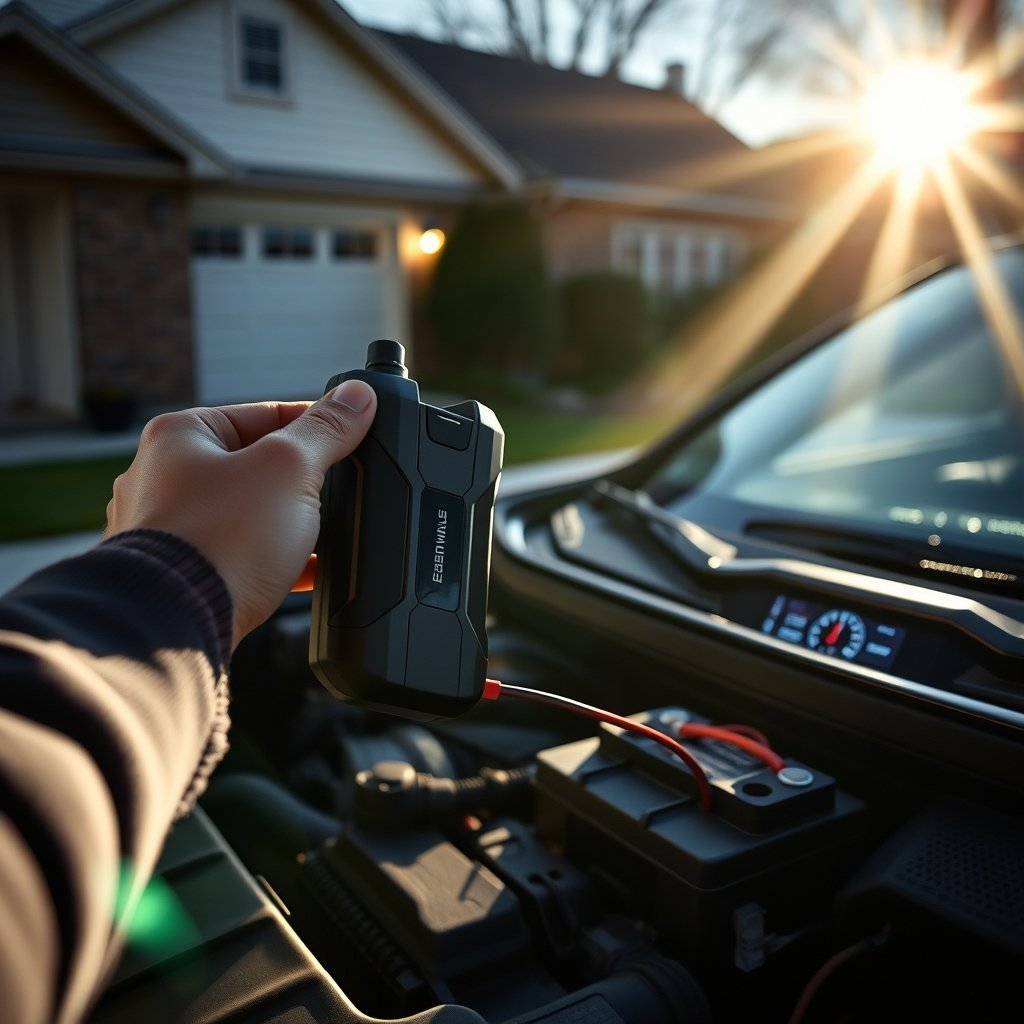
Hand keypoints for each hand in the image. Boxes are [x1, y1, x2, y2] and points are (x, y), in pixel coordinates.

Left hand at [105, 380, 376, 646]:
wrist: (178, 623)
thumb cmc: (218, 539)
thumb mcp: (290, 468)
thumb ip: (327, 430)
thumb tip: (358, 397)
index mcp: (181, 435)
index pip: (266, 414)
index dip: (316, 426)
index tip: (351, 437)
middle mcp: (164, 479)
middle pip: (256, 465)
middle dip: (300, 481)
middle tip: (333, 491)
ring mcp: (170, 531)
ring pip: (249, 515)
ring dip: (287, 524)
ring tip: (318, 535)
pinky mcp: (185, 574)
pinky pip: (241, 558)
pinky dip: (274, 561)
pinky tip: (306, 571)